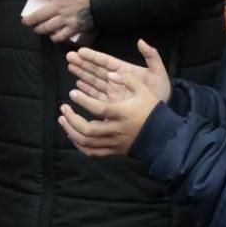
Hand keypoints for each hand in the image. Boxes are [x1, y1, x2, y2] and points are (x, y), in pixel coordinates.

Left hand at [23, 0, 94, 42]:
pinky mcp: (75, 27)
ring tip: (37, 29)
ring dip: (40, 29)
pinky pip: (61, 35)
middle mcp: (59, 6)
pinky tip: (54, 36)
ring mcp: (66, 18)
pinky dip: (56, 37)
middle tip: (25, 21)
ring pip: (47, 27)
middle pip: (38, 15)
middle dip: (30, 19)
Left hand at [59, 40, 170, 156]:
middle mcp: (116, 130)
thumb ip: (128, 79)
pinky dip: (79, 145)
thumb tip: (110, 74)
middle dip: (72, 119)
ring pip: (87, 143)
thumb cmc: (152, 111)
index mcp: (122, 114)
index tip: (72, 93)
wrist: (162, 137)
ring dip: (71, 132)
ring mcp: (114, 143)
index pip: (99, 108)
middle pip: (88, 130)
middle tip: (63, 108)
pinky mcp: (114, 151)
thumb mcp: (144, 90)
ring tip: (63, 120)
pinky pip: (92, 152)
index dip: (84, 101)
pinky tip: (73, 136)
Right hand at [66, 40, 171, 104]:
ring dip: (82, 74)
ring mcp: (113, 92)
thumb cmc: (161, 91)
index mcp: (125, 70)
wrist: (163, 114)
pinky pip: (96, 96)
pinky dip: (87, 90)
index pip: (106, 61)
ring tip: (70, 67)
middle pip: (96, 70)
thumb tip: (141, 41)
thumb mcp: (159, 72)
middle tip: (69, 57)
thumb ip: (151, 56)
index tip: (81, 51)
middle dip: (83, 63)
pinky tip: (78, 85)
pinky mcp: (111, 104)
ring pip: (94, 81)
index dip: (93, 56)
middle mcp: (116, 80)